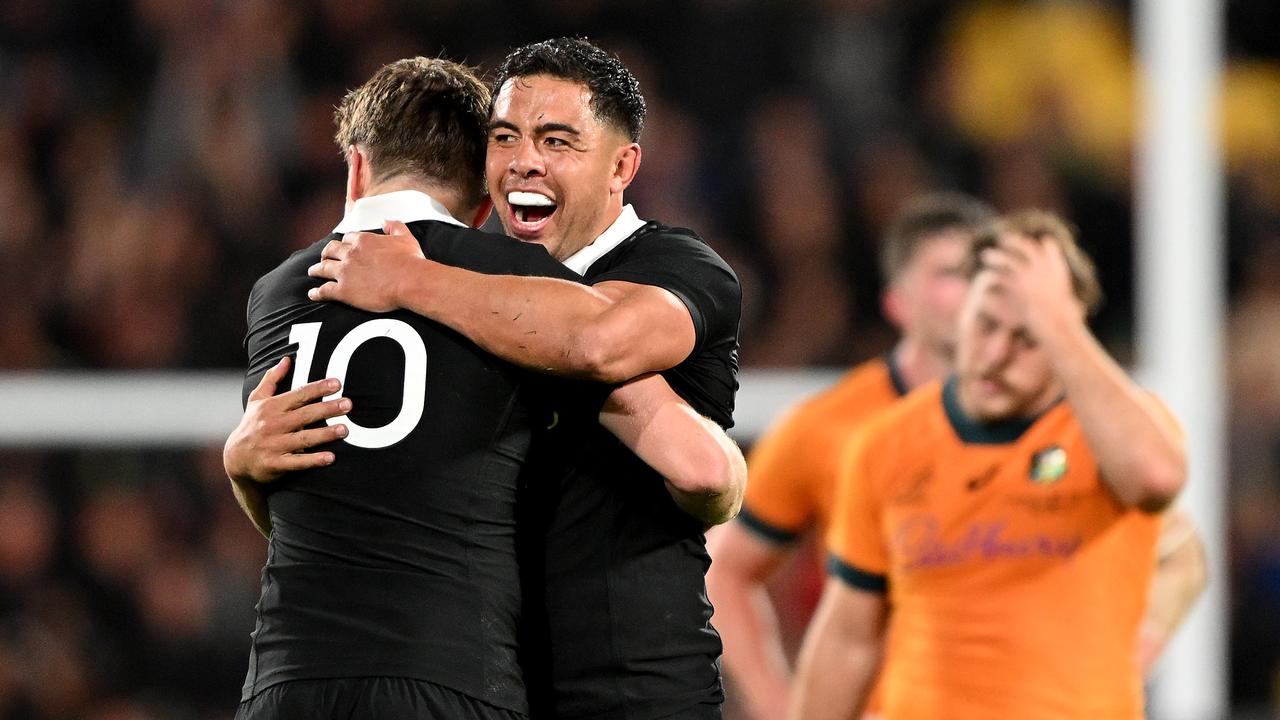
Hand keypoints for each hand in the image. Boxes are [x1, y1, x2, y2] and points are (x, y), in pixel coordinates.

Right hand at [223, 356, 350, 483]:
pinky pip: (297, 462)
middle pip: (305, 414)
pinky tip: (330, 457)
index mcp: (271, 407)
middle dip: (327, 409)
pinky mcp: (275, 464)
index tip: (337, 384)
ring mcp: (274, 445)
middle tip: (348, 404)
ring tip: (345, 430)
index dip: (318, 388)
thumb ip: (272, 379)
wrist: (236, 459)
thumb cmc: (251, 426)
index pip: (298, 395)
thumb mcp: (257, 400)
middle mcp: (273, 424)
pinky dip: (313, 460)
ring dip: (325, 434)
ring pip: (303, 438)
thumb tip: (286, 359)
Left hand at [308, 220, 423, 310]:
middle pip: (330, 250)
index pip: (347, 238)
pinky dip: (317, 292)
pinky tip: (313, 294)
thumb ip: (394, 226)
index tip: (345, 247)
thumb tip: (386, 221)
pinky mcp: (344, 291)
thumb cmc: (411, 262)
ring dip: (316, 270)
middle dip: (326, 253)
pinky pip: (324, 290)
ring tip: (313, 272)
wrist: (411, 282)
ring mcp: (345, 272)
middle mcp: (350, 254)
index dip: (345, 243)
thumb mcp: (405, 238)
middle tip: (324, 257)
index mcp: (363, 241)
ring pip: (323, 268)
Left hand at [979, 232, 1081, 334]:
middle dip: (1014, 242)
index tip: (1041, 239)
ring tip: (986, 255)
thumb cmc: (1064, 320)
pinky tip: (984, 275)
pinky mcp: (1017, 286)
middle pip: (1026, 248)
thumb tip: (1071, 301)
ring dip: (997, 256)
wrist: (1058, 326)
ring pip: (1009, 259)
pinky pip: (1000, 276)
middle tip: (1003, 238)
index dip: (1045, 244)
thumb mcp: (1068, 302)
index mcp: (1057, 269)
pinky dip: (991, 276)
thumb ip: (1063, 294)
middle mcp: (1043, 268)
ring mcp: (1030, 275)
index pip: (1050, 247)